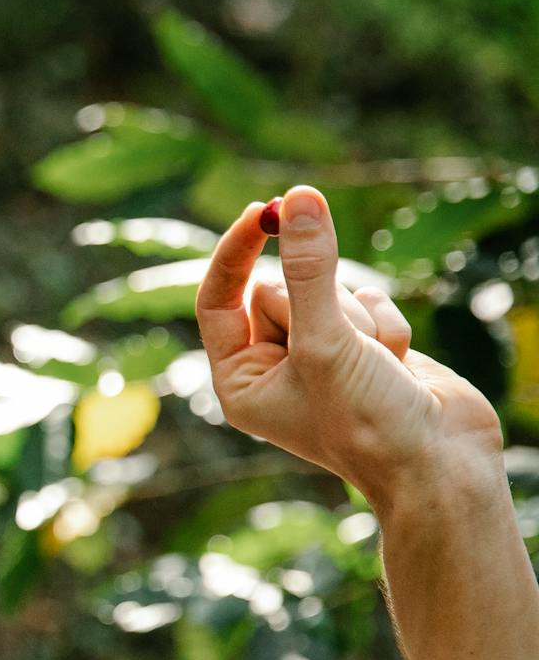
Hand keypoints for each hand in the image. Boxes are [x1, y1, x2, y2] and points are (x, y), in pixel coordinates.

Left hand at [194, 185, 503, 502]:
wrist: (440, 461)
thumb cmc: (368, 421)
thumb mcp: (327, 342)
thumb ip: (311, 270)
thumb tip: (297, 199)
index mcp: (238, 380)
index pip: (218, 299)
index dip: (237, 253)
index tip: (263, 210)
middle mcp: (272, 367)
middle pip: (279, 289)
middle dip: (319, 306)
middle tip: (340, 347)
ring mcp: (318, 355)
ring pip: (329, 292)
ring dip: (358, 321)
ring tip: (371, 366)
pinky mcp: (363, 345)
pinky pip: (368, 301)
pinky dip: (387, 327)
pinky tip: (396, 365)